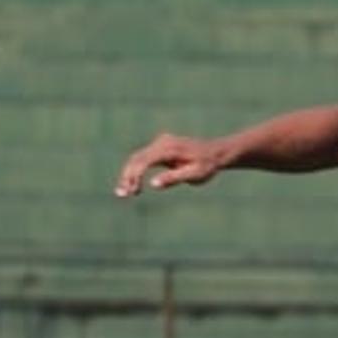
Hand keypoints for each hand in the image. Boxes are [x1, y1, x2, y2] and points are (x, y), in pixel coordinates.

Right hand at [114, 133, 229, 196]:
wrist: (215, 153)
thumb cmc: (207, 166)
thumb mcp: (195, 175)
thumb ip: (175, 178)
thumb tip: (153, 184)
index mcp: (169, 149)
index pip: (144, 161)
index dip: (135, 176)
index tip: (131, 191)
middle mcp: (162, 143)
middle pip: (136, 159)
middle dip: (127, 177)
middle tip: (121, 195)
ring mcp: (159, 143)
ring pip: (137, 159)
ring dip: (129, 175)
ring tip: (124, 193)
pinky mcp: (159, 148)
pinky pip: (143, 159)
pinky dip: (136, 171)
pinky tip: (133, 186)